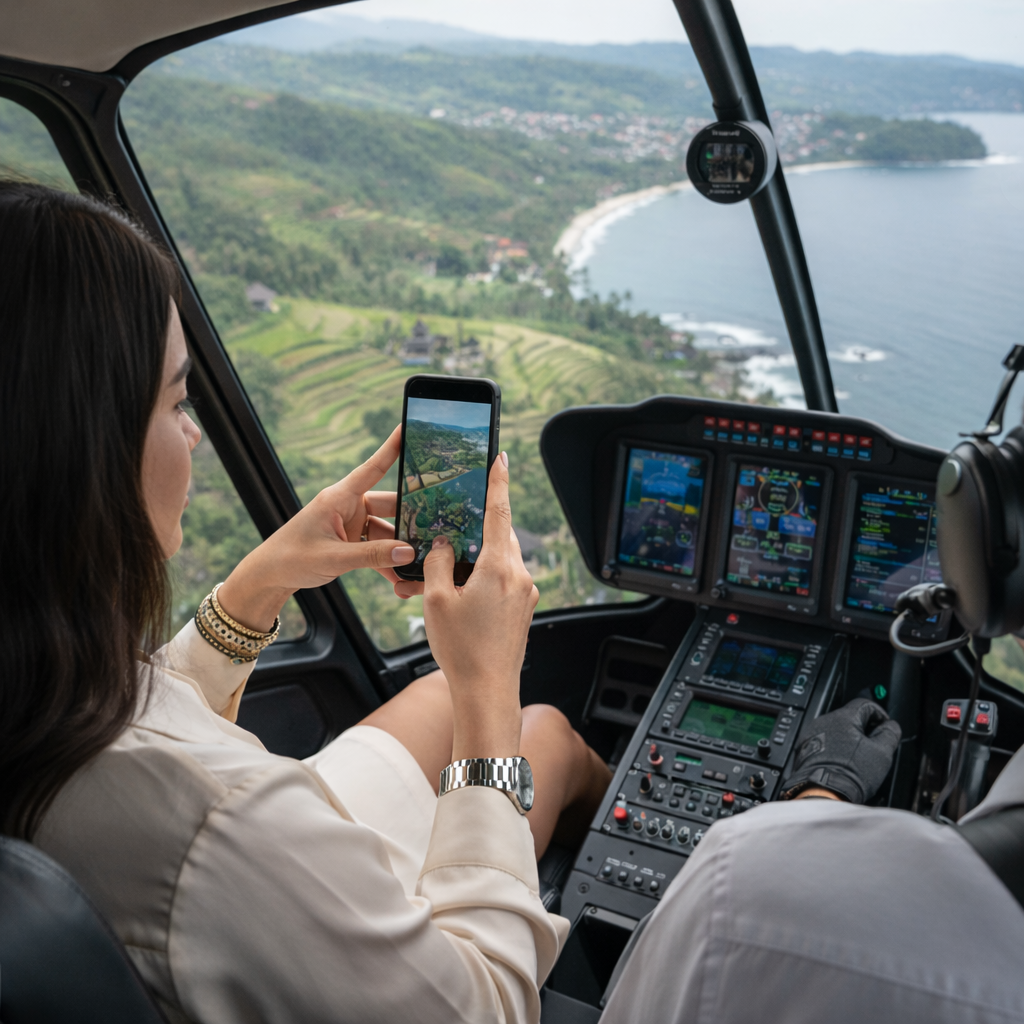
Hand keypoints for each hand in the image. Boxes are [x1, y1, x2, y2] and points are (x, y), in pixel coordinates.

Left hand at [218, 426, 419, 630]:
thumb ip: (372, 556)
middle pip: (389, 504)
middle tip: (435, 525)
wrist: (270, 575)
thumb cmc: (292, 558)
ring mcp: (351, 524)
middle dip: (411, 516)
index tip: (408, 428)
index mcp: (339, 498)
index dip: (391, 449)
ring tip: (420, 560)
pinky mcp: (351, 541)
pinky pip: (377, 548)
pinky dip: (388, 561)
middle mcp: (348, 506)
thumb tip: (407, 552)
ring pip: (387, 530)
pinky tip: (400, 576)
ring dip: (400, 547)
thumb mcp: (333, 558)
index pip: (372, 468)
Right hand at [421, 452, 538, 760]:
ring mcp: (524, 593)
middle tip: (454, 527)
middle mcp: (519, 575)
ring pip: (499, 559)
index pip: (499, 511)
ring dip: (476, 558)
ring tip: (445, 574)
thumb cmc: (462, 649)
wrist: (487, 692)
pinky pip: (503, 581)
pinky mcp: (523, 609)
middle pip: (498, 535)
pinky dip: (483, 579)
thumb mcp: (437, 600)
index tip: (501, 457)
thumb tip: (442, 545)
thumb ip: (437, 562)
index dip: (498, 481)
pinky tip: (460, 593)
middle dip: (476, 529)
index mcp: (499, 567)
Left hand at [783, 698, 900, 803]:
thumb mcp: (882, 753)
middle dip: (864, 730)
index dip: (880, 715)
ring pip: (836, 730)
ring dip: (848, 740)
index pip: (865, 704)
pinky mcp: (804, 748)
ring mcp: (811, 734)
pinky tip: (842, 763)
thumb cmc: (851, 773)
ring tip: (858, 759)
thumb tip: (890, 725)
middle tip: (873, 747)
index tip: (884, 729)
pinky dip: (834, 749)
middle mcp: (824, 721)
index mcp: (843, 717)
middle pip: (850, 718)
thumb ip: (889, 733)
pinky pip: (823, 742)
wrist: (823, 792)